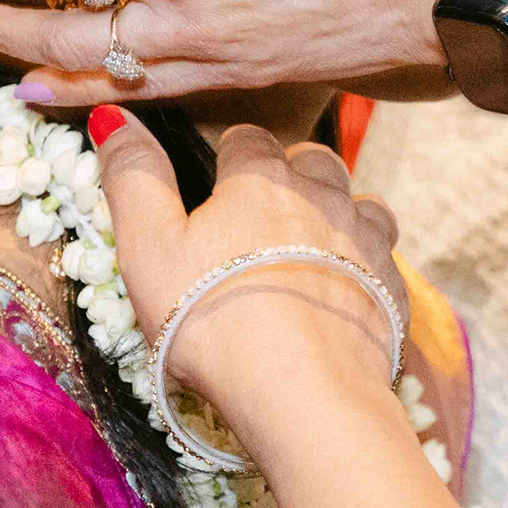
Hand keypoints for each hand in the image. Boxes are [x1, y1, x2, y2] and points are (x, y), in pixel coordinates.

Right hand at [86, 113, 403, 423]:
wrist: (301, 392)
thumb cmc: (212, 316)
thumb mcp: (148, 246)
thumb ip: (133, 177)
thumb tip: (113, 115)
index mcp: (262, 178)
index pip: (247, 139)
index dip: (229, 157)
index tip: (216, 184)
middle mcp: (325, 196)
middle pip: (313, 162)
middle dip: (291, 176)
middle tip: (261, 217)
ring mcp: (368, 242)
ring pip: (361, 204)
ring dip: (337, 215)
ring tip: (309, 250)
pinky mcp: (394, 290)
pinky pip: (385, 260)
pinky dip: (365, 267)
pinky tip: (342, 295)